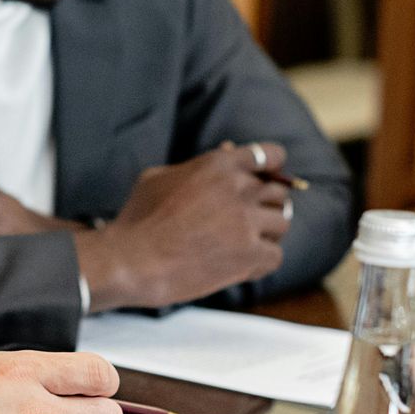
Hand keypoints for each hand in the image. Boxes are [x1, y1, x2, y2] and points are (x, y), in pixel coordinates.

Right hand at [75, 142, 290, 311]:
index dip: (273, 167)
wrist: (133, 260)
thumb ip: (197, 164)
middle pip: (279, 191)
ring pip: (282, 222)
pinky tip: (243, 263)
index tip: (268, 177)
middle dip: (268, 203)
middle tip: (253, 216)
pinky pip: (275, 255)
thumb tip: (227, 150)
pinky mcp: (250, 255)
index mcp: (220, 165)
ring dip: (267, 231)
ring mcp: (247, 222)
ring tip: (247, 240)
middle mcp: (239, 189)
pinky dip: (262, 260)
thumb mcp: (160, 177)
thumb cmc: (139, 218)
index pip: (269, 155)